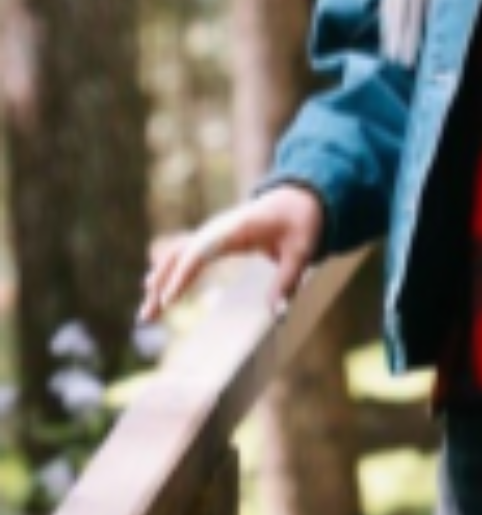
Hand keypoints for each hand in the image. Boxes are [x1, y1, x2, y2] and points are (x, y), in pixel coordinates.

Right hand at [137, 185, 323, 323]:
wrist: (299, 196)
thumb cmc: (301, 221)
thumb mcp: (302, 249)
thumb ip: (288, 280)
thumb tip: (277, 316)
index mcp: (239, 227)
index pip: (202, 250)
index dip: (184, 275)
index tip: (168, 300)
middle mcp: (220, 227)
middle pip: (182, 254)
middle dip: (162, 284)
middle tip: (147, 318)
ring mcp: (214, 231)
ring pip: (178, 254)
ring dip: (160, 281)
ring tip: (146, 315)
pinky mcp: (215, 238)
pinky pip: (186, 254)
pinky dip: (169, 272)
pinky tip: (154, 291)